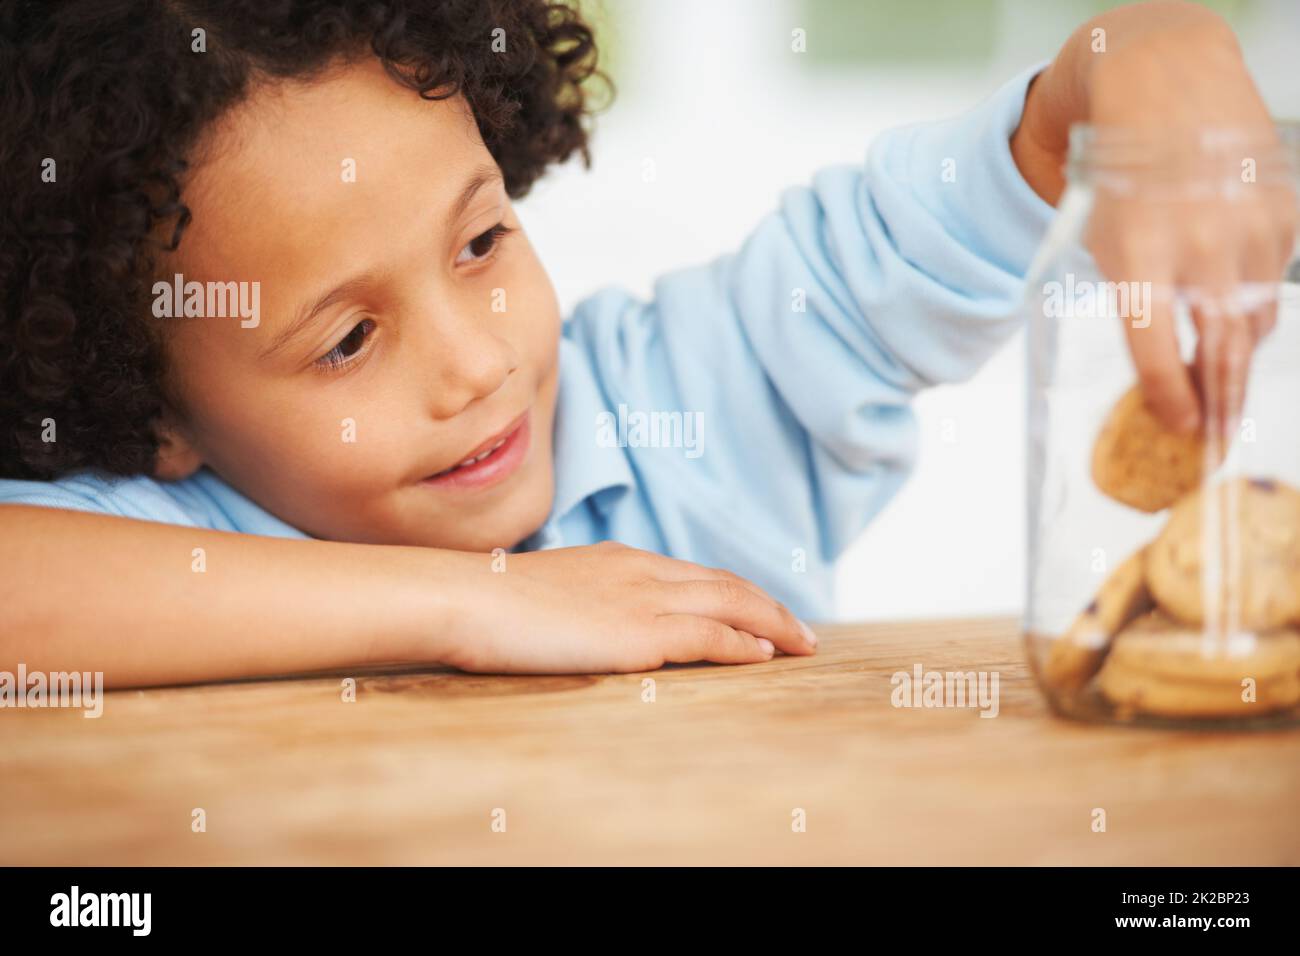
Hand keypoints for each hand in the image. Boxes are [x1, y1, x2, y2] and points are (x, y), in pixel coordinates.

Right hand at [431, 541, 817, 672]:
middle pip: (725, 583)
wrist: (468, 598)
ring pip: (730, 603)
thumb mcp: (546, 595)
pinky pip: (709, 634)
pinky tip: (764, 656)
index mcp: (619, 559)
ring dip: (772, 624)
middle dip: (769, 607)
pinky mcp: (639, 630)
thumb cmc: (491, 603)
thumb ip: (581, 602)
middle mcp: (641, 570)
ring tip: (802, 645)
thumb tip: (590, 622)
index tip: (760, 611)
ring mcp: (642, 597)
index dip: (734, 593)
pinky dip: (743, 644)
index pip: (694, 575)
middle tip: (802, 631)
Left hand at [1013, 1, 1296, 437]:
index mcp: (1137, 257)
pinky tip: (1237, 317)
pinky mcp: (1281, 217)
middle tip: (1216, 443)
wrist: (1163, 88)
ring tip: (1228, 400)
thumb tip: (1168, 368)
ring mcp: (1247, 232)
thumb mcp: (1106, 242)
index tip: (1178, 428)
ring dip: (1241, 365)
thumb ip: (1136, 300)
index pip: (1153, 348)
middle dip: (1220, 405)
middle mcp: (1197, 249)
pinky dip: (1254, 306)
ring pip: (1254, 322)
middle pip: (1220, 350)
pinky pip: (1272, 282)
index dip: (1168, 396)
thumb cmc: (1121, 177)